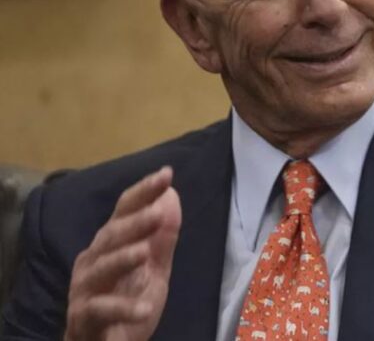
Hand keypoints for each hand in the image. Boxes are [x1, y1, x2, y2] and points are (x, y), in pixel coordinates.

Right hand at [64, 167, 181, 340]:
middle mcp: (92, 261)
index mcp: (109, 245)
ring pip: (100, 268)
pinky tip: (144, 306)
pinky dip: (122, 307)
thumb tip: (172, 197)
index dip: (143, 192)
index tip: (166, 174)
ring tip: (144, 253)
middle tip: (158, 212)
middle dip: (134, 223)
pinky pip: (100, 309)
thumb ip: (162, 238)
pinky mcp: (83, 317)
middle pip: (110, 236)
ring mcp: (85, 289)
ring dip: (122, 259)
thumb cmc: (127, 302)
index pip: (123, 211)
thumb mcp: (154, 270)